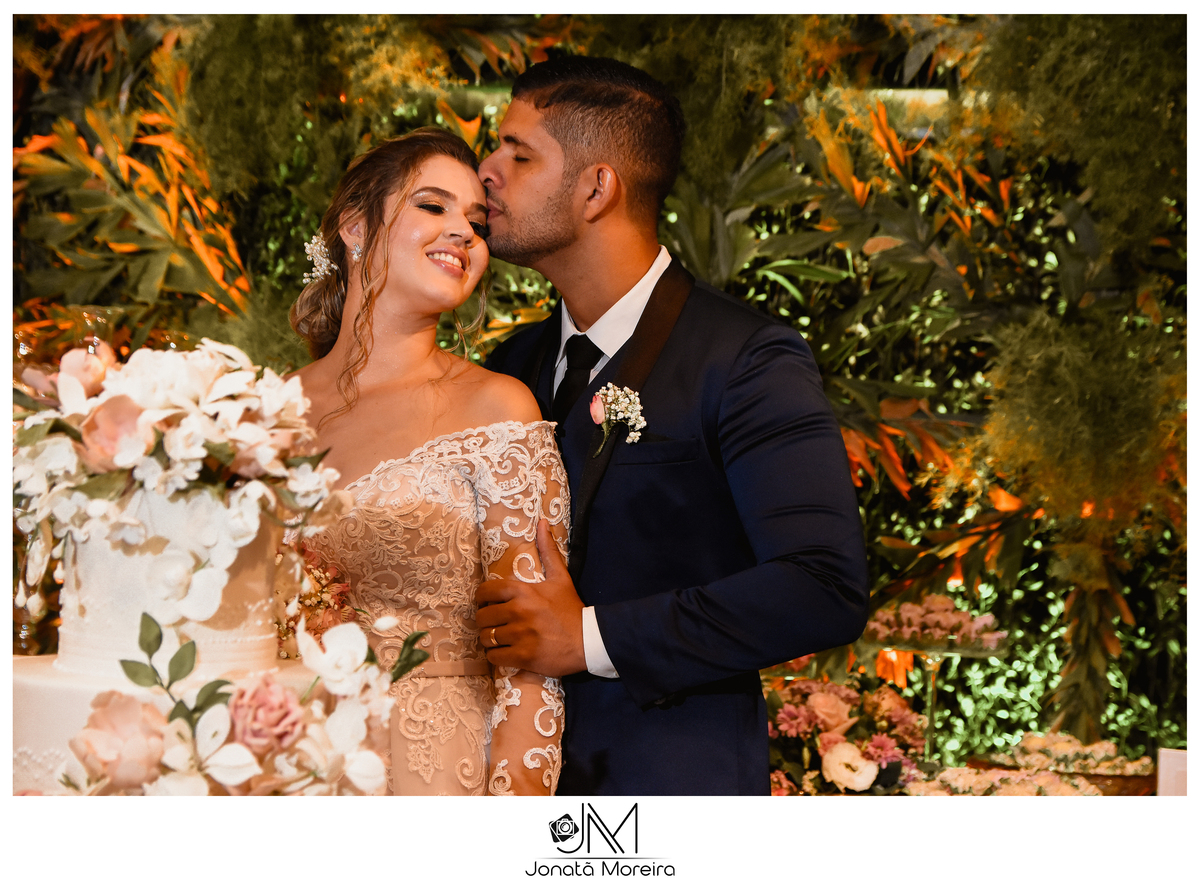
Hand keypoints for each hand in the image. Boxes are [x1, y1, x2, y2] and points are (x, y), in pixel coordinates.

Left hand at [476, 518, 586, 676]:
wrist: (589, 640)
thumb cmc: (571, 609)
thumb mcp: (560, 578)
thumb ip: (548, 551)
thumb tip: (541, 522)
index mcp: (524, 591)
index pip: (486, 591)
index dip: (481, 599)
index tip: (487, 604)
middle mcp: (519, 612)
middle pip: (483, 617)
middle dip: (486, 621)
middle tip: (495, 624)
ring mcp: (520, 635)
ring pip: (486, 638)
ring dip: (490, 639)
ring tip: (500, 639)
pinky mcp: (523, 656)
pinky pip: (494, 657)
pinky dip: (496, 656)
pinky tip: (506, 652)